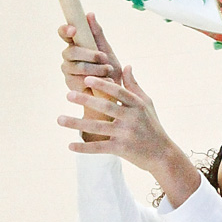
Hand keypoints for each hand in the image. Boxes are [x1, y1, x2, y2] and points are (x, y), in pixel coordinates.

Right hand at [59, 15, 121, 94]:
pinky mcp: (71, 85)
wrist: (113, 93)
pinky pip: (81, 80)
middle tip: (104, 58)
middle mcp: (68, 56)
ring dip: (97, 69)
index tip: (73, 29)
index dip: (65, 30)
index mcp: (75, 44)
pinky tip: (104, 81)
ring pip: (78, 66)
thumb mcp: (107, 49)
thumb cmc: (109, 69)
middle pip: (72, 51)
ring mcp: (68, 71)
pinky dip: (96, 80)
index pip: (64, 33)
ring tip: (108, 71)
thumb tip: (89, 14)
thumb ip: (97, 33)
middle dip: (91, 55)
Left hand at [59, 63, 173, 171]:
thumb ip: (134, 86)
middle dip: (85, 100)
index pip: (117, 92)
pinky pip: (99, 147)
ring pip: (98, 127)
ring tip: (59, 119)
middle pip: (105, 107)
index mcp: (137, 105)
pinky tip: (70, 145)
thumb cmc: (152, 126)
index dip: (102, 85)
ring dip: (77, 124)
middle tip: (67, 94)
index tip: (87, 79)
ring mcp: (126, 134)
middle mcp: (131, 118)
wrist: (162, 155)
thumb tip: (127, 66)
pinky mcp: (122, 149)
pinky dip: (84, 147)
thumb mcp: (146, 104)